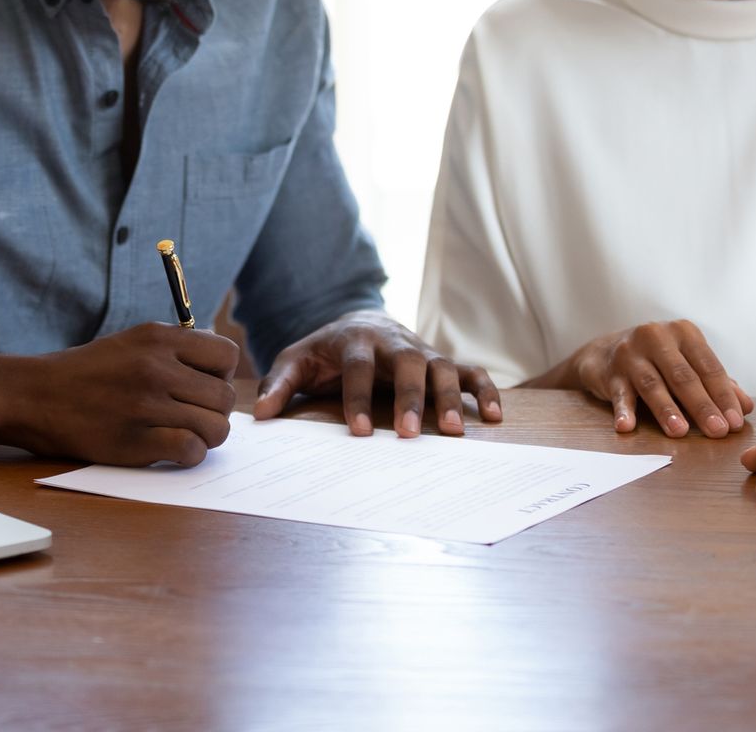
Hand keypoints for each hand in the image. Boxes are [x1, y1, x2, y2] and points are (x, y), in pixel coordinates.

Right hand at [0, 322, 239, 465]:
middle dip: (215, 411)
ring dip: (206, 437)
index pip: (227, 355)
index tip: (202, 386)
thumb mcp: (132, 342)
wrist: (35, 395)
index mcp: (159, 338)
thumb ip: (175, 350)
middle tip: (193, 416)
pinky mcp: (134, 441)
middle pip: (225, 397)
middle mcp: (156, 367)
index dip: (221, 375)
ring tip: (184, 434)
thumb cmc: (87, 372)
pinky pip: (191, 451)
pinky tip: (171, 450)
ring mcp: (146, 405)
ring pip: (215, 427)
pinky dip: (189, 455)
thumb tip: (220, 367)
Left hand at [252, 309, 501, 436]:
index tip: (361, 432)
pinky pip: (471, 372)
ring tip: (453, 432)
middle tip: (410, 435)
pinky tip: (495, 417)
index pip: (359, 367)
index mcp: (357, 340)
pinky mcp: (441, 360)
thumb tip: (260, 417)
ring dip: (450, 397)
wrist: (360, 320)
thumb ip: (279, 384)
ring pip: (443, 367)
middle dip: (410, 398)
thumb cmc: (326, 351)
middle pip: (408, 364)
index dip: (359, 398)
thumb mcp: (296, 361)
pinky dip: (486, 390)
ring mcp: (422, 350)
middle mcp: (394, 342)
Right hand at [565, 320, 751, 437]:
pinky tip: (627, 427)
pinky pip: (619, 394)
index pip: (709, 367)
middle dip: (702, 405)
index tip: (735, 422)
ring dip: (667, 409)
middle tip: (717, 430)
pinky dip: (623, 410)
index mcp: (684, 333)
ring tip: (680, 432)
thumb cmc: (657, 361)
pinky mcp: (610, 371)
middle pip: (683, 376)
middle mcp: (657, 336)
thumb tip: (745, 407)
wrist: (605, 353)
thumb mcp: (687, 365)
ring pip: (653, 384)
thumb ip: (715, 384)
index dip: (723, 395)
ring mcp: (630, 353)